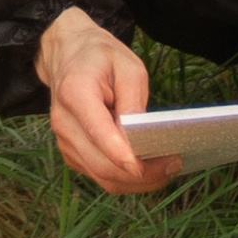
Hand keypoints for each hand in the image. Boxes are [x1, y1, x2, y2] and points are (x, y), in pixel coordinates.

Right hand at [35, 5, 184, 195]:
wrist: (67, 56)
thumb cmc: (100, 58)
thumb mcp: (127, 66)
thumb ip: (134, 100)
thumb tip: (141, 135)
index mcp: (76, 93)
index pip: (98, 132)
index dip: (121, 155)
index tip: (144, 167)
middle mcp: (65, 122)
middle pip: (102, 164)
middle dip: (141, 174)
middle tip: (173, 166)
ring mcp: (65, 141)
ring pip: (102, 177)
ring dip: (136, 181)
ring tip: (166, 169)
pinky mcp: (71, 152)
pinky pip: (99, 175)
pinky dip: (125, 178)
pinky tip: (146, 167)